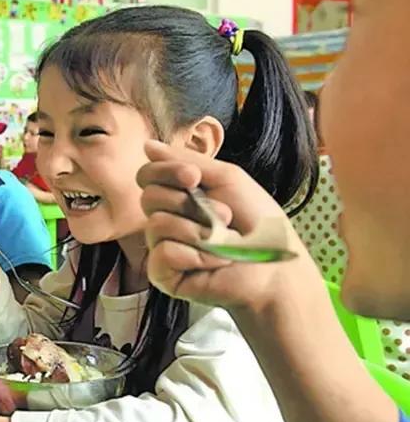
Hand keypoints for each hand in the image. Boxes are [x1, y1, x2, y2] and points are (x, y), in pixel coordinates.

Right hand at [139, 141, 310, 313]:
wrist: (275, 266)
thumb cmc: (258, 222)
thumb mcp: (226, 178)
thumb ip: (184, 160)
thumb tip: (147, 146)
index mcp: (179, 195)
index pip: (147, 176)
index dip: (165, 172)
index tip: (194, 178)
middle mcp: (167, 219)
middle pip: (149, 198)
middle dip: (188, 204)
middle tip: (223, 215)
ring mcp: (163, 247)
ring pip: (157, 225)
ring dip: (197, 231)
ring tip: (223, 242)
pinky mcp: (164, 274)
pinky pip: (163, 254)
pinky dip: (194, 256)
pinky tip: (212, 263)